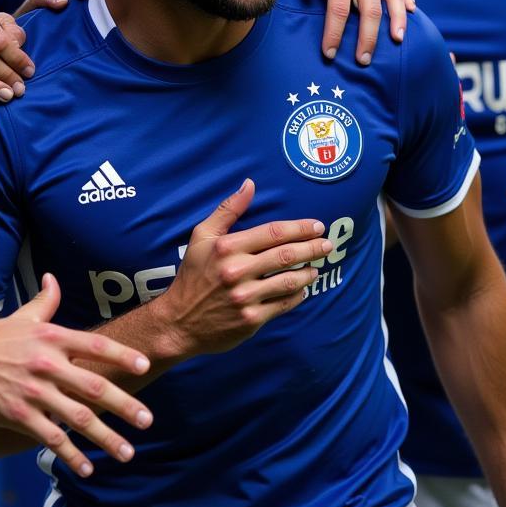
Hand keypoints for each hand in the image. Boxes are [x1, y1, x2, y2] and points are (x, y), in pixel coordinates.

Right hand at [0, 274, 152, 477]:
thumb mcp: (22, 317)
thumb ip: (45, 301)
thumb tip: (53, 278)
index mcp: (51, 338)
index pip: (95, 344)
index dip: (121, 355)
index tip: (144, 365)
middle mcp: (46, 364)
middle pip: (94, 386)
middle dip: (124, 405)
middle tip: (148, 420)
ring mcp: (33, 392)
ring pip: (77, 418)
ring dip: (106, 437)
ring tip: (127, 451)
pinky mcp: (18, 416)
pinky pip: (52, 438)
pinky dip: (72, 455)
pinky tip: (88, 468)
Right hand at [152, 179, 331, 356]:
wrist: (179, 321)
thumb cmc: (192, 274)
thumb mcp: (202, 237)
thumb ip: (228, 210)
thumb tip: (249, 184)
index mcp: (227, 247)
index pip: (273, 233)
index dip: (299, 228)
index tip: (316, 225)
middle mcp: (237, 271)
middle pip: (286, 255)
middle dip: (312, 248)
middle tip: (327, 244)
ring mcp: (245, 297)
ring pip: (289, 281)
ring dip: (308, 272)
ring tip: (317, 267)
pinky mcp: (251, 320)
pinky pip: (284, 304)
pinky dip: (298, 295)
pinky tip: (302, 289)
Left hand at [280, 0, 413, 64]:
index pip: (339, 9)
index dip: (334, 33)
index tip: (328, 53)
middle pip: (370, 10)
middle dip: (367, 38)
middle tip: (363, 61)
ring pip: (392, 0)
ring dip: (397, 23)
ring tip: (397, 43)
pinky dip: (406, 2)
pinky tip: (412, 16)